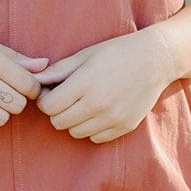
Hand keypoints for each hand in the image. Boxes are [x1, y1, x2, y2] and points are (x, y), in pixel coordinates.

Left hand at [34, 29, 174, 142]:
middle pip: (59, 122)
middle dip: (57, 111)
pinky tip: (98, 112)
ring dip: (74, 121)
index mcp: (85, 83)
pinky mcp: (124, 126)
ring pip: (75, 133)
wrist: (155, 60)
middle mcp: (98, 104)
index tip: (52, 91)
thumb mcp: (85, 55)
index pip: (48, 106)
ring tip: (83, 104)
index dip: (45, 99)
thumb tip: (34, 81)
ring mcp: (113, 118)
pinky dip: (92, 128)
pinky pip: (96, 138)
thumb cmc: (117, 52)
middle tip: (66, 98)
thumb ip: (58, 70)